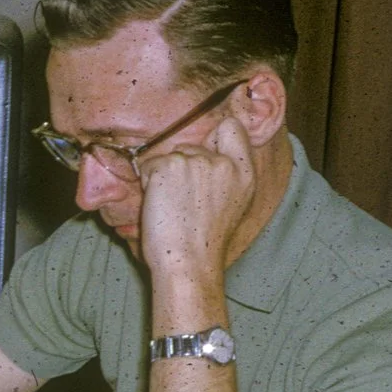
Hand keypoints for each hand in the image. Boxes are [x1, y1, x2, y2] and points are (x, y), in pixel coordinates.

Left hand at [137, 110, 258, 290]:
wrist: (188, 262)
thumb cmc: (204, 243)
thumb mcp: (232, 206)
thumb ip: (224, 177)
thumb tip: (203, 158)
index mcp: (244, 173)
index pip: (232, 129)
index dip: (215, 136)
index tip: (206, 152)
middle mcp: (223, 163)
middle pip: (192, 146)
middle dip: (182, 167)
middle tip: (183, 201)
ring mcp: (196, 162)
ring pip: (169, 156)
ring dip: (163, 176)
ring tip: (171, 207)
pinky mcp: (169, 166)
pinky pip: (149, 165)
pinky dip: (147, 183)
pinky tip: (159, 206)